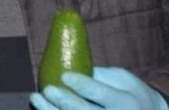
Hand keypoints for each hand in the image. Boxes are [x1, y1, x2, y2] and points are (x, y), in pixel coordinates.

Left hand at [30, 67, 168, 109]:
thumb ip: (100, 75)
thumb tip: (70, 63)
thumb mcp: (123, 79)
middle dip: (64, 101)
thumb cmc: (131, 93)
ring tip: (36, 98)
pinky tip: (41, 108)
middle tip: (47, 88)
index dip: (82, 85)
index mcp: (126, 102)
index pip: (101, 94)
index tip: (64, 75)